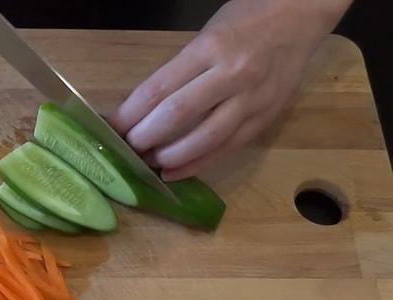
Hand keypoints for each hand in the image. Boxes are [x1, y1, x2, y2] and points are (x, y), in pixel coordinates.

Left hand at [109, 0, 351, 180]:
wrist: (300, 16)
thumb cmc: (244, 21)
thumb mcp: (205, 35)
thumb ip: (177, 71)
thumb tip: (140, 108)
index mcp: (209, 48)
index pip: (158, 89)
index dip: (130, 115)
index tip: (111, 129)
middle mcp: (232, 74)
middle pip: (177, 115)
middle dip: (145, 138)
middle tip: (127, 149)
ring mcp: (252, 99)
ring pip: (204, 139)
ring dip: (170, 156)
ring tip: (148, 162)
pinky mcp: (266, 118)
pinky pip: (228, 148)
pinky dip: (198, 164)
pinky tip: (174, 172)